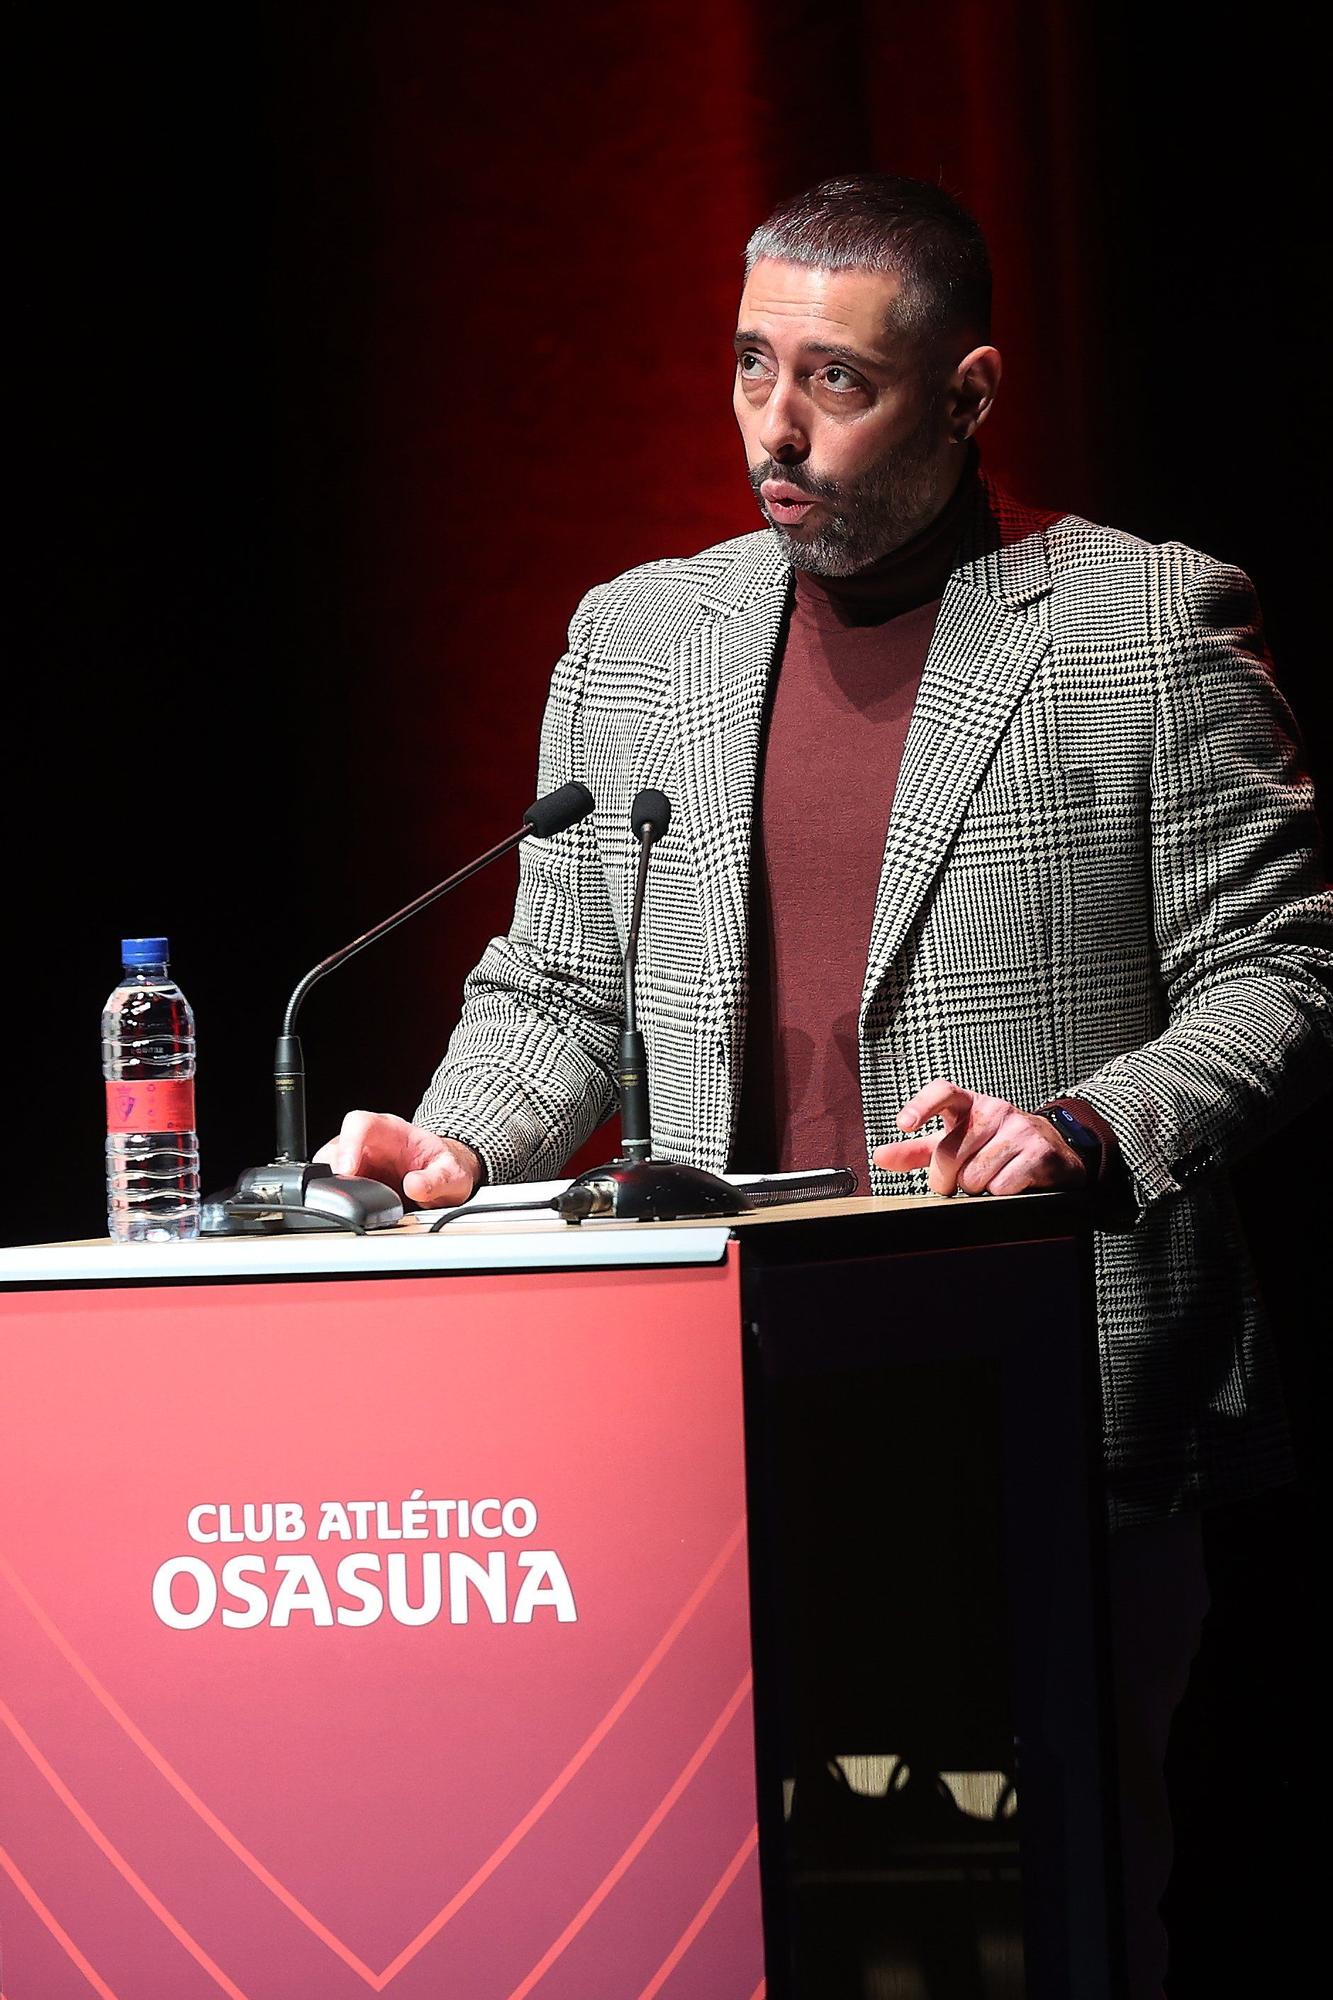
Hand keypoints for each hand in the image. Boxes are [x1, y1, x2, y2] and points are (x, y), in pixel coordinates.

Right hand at [314, 1111, 481, 1207]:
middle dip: (336, 1172)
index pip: (359, 1123)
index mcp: (391, 1130)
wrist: (445, 1174)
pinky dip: (338, 1196)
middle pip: (336, 1146)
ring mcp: (357, 1158)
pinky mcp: (352, 1177)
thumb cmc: (444, 1166)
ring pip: (328, 1165)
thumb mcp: (451, 1175)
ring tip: (356, 1203)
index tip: (347, 1170)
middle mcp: (369, 1141)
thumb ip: (435, 1180)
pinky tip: (353, 1206)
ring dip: (334, 1186)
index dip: (348, 1144)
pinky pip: (333, 1183)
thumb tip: (415, 1186)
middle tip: (351, 1197)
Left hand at [872, 1078, 1087, 1196]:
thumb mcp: (955, 1143)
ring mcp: (1018, 1128)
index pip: (942, 1092)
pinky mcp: (1038, 1151)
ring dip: (977, 1188)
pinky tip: (1010, 1181)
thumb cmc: (992, 1145)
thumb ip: (917, 1151)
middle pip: (950, 1155)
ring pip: (974, 1176)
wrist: (1051, 1149)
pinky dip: (1000, 1193)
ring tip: (990, 1176)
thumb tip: (880, 1156)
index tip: (904, 1124)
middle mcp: (994, 1109)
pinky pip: (1000, 1187)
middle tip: (960, 1180)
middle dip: (948, 1180)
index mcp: (969, 1104)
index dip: (920, 1106)